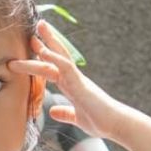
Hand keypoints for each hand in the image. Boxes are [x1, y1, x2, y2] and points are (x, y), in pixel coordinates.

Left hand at [8, 21, 122, 139]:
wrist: (115, 125)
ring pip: (59, 58)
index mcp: (73, 86)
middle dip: (47, 41)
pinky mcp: (80, 84)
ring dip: (47, 44)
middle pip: (58, 55)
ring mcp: (77, 80)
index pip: (56, 67)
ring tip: (37, 30)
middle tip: (38, 25)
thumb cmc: (100, 122)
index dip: (46, 55)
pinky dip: (54, 58)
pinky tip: (43, 51)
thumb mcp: (77, 117)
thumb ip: (65, 113)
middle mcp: (74, 79)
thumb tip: (53, 111)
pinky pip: (65, 67)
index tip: (35, 45)